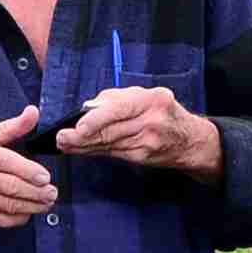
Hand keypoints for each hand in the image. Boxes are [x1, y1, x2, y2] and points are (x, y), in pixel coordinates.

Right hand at [0, 107, 55, 226]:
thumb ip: (11, 127)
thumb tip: (34, 112)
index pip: (5, 161)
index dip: (27, 171)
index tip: (45, 177)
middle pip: (8, 186)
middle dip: (35, 192)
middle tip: (52, 193)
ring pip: (6, 204)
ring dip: (30, 206)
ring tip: (46, 203)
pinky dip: (16, 218)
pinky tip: (28, 213)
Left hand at [53, 83, 219, 176]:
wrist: (190, 140)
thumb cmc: (163, 111)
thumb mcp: (146, 95)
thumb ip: (116, 99)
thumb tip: (88, 108)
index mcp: (152, 100)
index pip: (119, 110)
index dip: (96, 120)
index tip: (77, 127)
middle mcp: (151, 121)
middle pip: (110, 131)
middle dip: (82, 137)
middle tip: (61, 138)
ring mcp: (147, 142)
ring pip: (108, 145)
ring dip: (83, 146)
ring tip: (64, 144)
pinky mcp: (142, 157)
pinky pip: (113, 153)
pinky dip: (95, 151)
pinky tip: (81, 149)